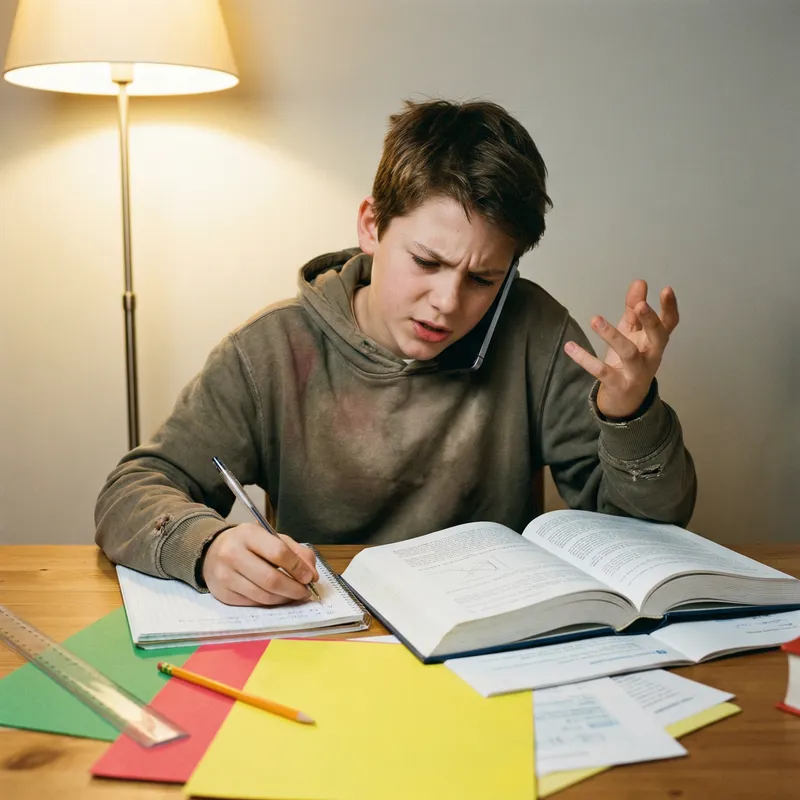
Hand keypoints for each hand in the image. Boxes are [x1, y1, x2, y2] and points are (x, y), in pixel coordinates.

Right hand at [202, 525, 318, 605]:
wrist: (211, 551)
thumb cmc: (248, 544)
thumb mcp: (271, 538)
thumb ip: (296, 552)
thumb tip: (312, 575)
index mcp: (248, 534)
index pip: (278, 553)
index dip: (298, 567)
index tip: (309, 577)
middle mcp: (232, 554)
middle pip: (271, 579)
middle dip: (294, 589)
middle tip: (305, 592)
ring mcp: (225, 576)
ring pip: (263, 596)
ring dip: (284, 599)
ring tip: (293, 595)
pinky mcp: (222, 594)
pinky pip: (253, 603)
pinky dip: (269, 603)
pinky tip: (277, 597)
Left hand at [564, 280, 678, 418]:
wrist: (626, 402)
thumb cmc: (630, 363)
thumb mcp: (632, 334)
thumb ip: (634, 309)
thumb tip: (639, 282)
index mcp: (655, 342)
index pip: (669, 323)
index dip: (670, 307)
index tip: (666, 289)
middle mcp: (651, 356)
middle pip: (657, 337)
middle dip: (650, 321)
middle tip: (640, 305)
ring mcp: (636, 373)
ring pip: (628, 352)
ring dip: (612, 335)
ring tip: (595, 319)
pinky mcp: (618, 385)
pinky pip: (601, 371)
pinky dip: (585, 359)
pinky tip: (570, 347)